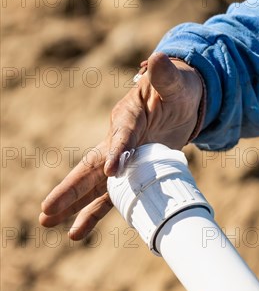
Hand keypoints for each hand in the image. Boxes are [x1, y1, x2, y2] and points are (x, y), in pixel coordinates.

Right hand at [39, 52, 202, 239]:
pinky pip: (111, 196)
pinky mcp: (129, 173)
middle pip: (90, 166)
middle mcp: (118, 138)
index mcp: (128, 115)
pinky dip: (95, 212)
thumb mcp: (174, 80)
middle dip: (70, 188)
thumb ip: (165, 75)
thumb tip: (157, 59)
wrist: (180, 102)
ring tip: (46, 222)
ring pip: (94, 185)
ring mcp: (121, 159)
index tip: (111, 170)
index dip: (117, 151)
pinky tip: (76, 231)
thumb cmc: (176, 89)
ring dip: (73, 204)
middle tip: (46, 208)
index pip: (122, 134)